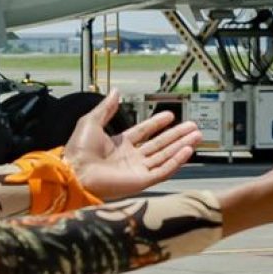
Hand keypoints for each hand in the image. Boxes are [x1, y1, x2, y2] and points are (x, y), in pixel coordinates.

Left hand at [63, 93, 203, 199]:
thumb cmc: (78, 150)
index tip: (170, 115)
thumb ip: (106, 108)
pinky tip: (187, 150)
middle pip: (160, 145)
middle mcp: (131, 158)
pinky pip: (163, 170)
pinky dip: (176, 161)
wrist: (75, 172)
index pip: (144, 132)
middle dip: (177, 135)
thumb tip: (116, 91)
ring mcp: (137, 170)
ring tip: (197, 135)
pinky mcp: (142, 181)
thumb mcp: (91, 122)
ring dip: (181, 146)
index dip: (157, 123)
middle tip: (193, 126)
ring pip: (165, 156)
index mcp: (119, 145)